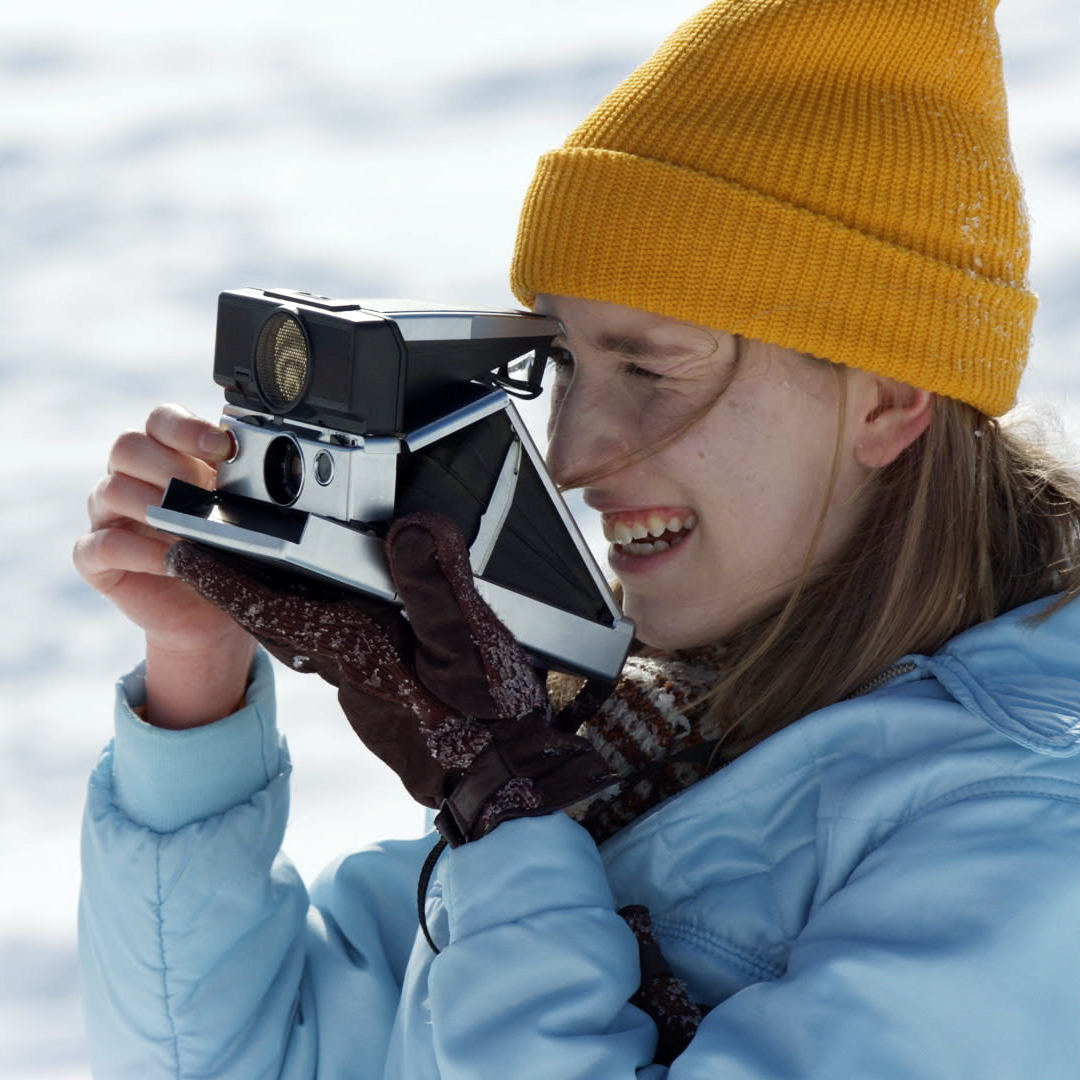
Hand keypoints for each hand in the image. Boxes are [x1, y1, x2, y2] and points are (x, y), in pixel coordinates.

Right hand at [73, 404, 255, 725]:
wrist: (212, 615)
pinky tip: (172, 560)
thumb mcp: (242, 516)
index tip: (223, 447)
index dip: (187, 428)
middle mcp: (130, 479)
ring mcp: (108, 517)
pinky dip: (138, 551)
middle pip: (128, 446)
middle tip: (206, 493)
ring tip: (190, 529)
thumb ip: (242, 485)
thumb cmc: (228, 555)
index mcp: (164, 457)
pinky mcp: (97, 559)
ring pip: (111, 490)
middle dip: (171, 466)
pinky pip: (101, 545)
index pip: (161, 420)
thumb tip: (267, 461)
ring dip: (154, 507)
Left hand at [169, 513, 615, 843]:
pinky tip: (355, 603)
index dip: (226, 579)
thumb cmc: (487, 719)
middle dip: (248, 585)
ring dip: (288, 599)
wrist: (503, 779)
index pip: (273, 610)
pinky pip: (341, 646)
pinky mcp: (383, 692)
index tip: (184, 556)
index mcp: (360, 648)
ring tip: (281, 562)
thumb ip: (437, 585)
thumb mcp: (469, 645)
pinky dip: (330, 616)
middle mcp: (350, 666)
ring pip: (311, 633)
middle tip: (221, 547)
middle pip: (281, 619)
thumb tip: (410, 526)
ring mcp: (365, 683)